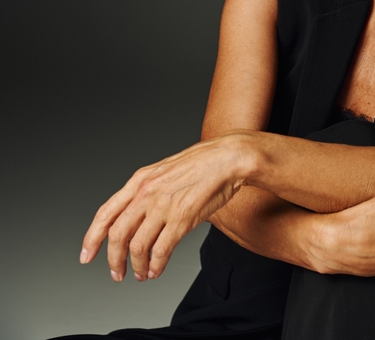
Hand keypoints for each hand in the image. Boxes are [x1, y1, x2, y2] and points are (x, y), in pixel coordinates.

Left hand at [80, 133, 253, 280]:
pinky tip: (157, 269)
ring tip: (141, 274)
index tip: (87, 255)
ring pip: (137, 246)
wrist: (228, 158)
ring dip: (136, 266)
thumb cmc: (203, 163)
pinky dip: (156, 265)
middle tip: (117, 273)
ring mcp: (163, 206)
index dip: (91, 238)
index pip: (105, 214)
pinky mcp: (182, 218)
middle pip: (117, 234)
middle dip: (113, 260)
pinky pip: (161, 250)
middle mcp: (146, 193)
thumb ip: (150, 190)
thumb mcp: (165, 171)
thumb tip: (142, 215)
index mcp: (139, 181)